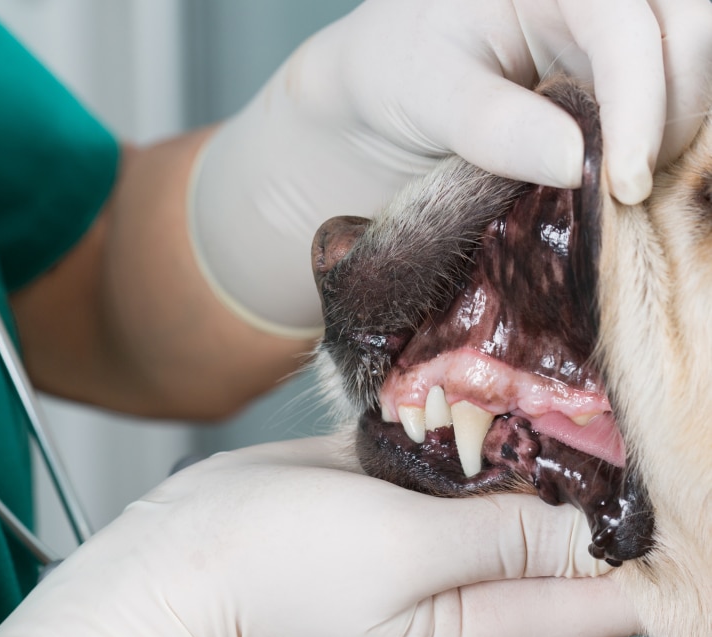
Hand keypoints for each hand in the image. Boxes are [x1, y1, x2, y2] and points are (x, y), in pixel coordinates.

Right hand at [0, 435, 636, 636]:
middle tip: (632, 409)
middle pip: (558, 533)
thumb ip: (505, 537)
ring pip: (509, 485)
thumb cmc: (286, 563)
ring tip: (578, 384)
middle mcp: (467, 577)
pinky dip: (478, 424)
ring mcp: (432, 527)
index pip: (596, 598)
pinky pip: (458, 454)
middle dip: (595, 481)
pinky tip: (501, 381)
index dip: (646, 549)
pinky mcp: (400, 484)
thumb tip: (598, 533)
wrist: (191, 540)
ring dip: (536, 443)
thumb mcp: (407, 554)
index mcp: (480, 619)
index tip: (682, 488)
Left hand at [189, 0, 711, 330]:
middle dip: (677, 110)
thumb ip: (492, 123)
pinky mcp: (611, 81)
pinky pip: (668, 101)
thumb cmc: (394, 78)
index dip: (640, 100)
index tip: (625, 184)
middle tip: (628, 191)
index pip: (624, 22)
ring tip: (626, 188)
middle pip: (686, 29)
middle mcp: (590, 1)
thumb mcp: (425, 95)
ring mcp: (605, 38)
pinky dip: (663, 143)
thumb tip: (577, 162)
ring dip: (680, 127)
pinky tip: (626, 180)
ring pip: (690, 63)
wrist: (381, 101)